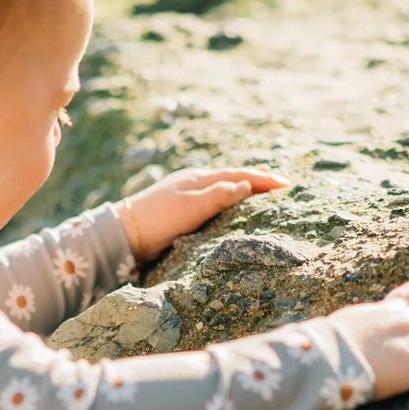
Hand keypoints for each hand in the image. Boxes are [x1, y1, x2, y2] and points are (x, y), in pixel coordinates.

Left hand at [117, 166, 289, 263]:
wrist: (122, 234)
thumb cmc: (157, 220)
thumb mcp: (191, 207)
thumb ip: (219, 195)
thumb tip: (246, 184)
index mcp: (199, 178)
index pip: (239, 175)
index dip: (263, 179)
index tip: (286, 184)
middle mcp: (193, 181)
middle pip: (232, 176)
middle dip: (256, 178)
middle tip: (280, 183)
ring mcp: (184, 193)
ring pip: (222, 186)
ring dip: (243, 186)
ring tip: (260, 190)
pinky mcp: (178, 208)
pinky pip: (212, 197)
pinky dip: (227, 197)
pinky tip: (228, 204)